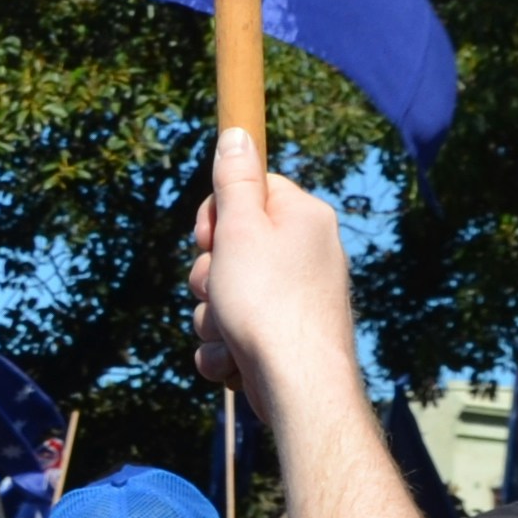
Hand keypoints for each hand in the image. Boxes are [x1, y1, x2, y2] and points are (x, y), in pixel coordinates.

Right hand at [189, 133, 355, 416]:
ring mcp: (298, 296)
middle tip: (217, 289)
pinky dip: (226, 348)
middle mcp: (308, 251)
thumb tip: (237, 133)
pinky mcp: (286, 335)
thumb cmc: (267, 302)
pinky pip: (238, 332)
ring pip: (228, 294)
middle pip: (233, 246)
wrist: (298, 384)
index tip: (210, 239)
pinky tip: (235, 361)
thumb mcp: (240, 229)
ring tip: (229, 333)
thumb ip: (235, 180)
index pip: (249, 190)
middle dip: (209, 275)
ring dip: (213, 317)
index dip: (217, 217)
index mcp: (303, 216)